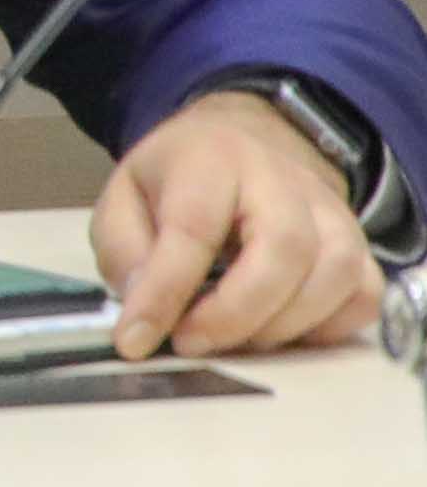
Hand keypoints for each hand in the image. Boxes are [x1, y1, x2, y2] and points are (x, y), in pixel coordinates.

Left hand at [91, 91, 383, 359]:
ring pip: (336, 274)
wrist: (241, 144)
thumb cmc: (176, 181)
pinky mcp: (358, 244)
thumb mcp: (122, 200)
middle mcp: (282, 179)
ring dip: (282, 325)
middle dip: (235, 313)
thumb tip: (144, 314)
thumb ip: (125, 253)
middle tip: (191, 342)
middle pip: (285, 249)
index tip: (136, 340)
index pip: (194, 228)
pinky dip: (328, 329)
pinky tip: (283, 333)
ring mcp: (331, 211)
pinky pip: (363, 295)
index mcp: (210, 160)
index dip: (165, 292)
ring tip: (234, 339)